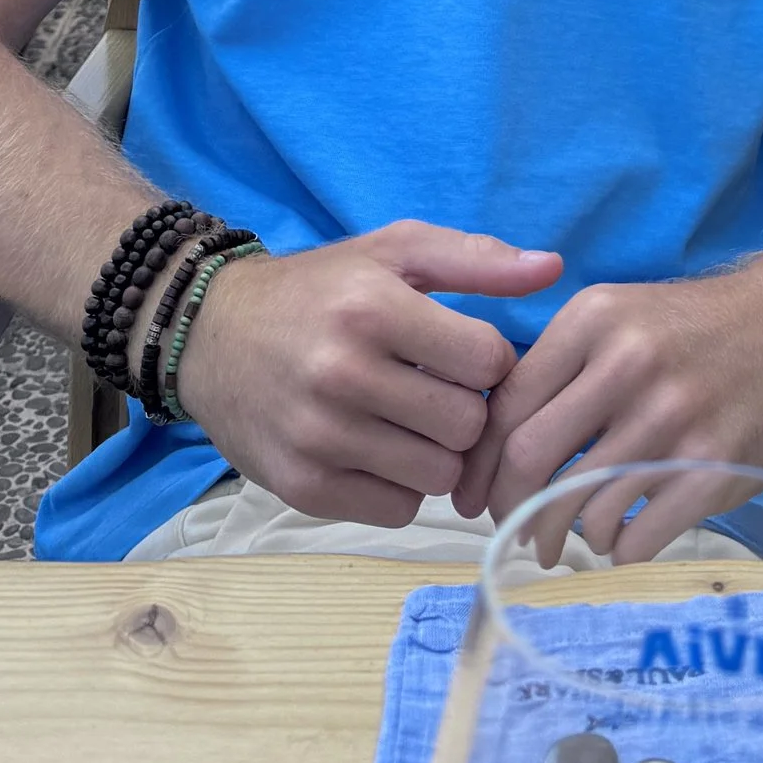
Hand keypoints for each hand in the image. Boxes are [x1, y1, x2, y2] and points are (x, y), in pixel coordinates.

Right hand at [180, 219, 561, 527]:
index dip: (486, 359)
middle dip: (463, 409)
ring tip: (408, 420)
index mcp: (372, 309)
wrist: (209, 334)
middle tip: (435, 390)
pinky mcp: (303, 487)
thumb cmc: (318, 289)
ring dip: (436, 453)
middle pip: (468, 426)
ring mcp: (319, 438)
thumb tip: (553, 269)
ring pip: (439, 476)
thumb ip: (476, 259)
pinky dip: (400, 486)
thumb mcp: (392, 251)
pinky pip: (399, 510)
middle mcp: (343, 374)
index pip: (489, 361)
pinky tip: (377, 449)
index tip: (462, 352)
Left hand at [451, 248, 762, 560]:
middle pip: (532, 461)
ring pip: (581, 507)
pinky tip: (618, 540)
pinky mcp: (712, 469)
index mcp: (593, 321)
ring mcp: (672, 422)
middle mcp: (627, 367)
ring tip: (560, 544)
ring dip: (560, 538)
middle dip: (510, 510)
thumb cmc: (693, 325)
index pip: (508, 407)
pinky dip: (616, 549)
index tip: (475, 496)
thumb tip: (494, 442)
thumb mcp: (617, 315)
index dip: (482, 465)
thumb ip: (558, 365)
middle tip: (511, 530)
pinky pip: (636, 536)